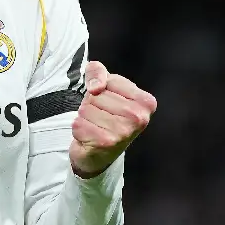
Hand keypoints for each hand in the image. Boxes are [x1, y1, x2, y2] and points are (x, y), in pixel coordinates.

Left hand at [69, 61, 156, 177]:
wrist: (99, 152)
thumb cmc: (105, 113)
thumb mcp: (105, 85)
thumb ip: (97, 71)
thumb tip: (96, 88)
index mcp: (146, 102)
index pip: (108, 81)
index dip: (100, 89)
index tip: (109, 103)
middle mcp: (139, 118)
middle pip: (95, 96)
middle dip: (91, 105)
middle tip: (101, 118)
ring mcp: (123, 132)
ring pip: (85, 110)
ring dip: (84, 118)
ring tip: (95, 126)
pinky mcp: (105, 143)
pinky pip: (78, 124)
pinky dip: (78, 129)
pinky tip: (89, 137)